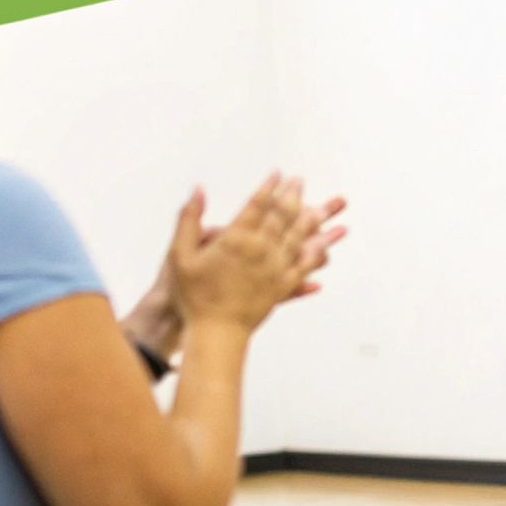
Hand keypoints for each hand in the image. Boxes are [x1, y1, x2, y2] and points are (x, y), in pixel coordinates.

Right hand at [125, 188, 347, 360]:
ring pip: (298, 237)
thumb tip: (198, 189)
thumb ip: (189, 219)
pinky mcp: (282, 286)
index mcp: (236, 240)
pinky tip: (325, 247)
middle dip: (292, 196)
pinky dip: (315, 254)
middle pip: (282, 216)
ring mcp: (274, 269)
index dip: (268, 187)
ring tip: (321, 207)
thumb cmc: (193, 294)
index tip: (277, 174)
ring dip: (310, 220)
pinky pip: (304, 265)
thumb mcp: (180, 254)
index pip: (257, 205)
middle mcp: (260, 250)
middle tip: (299, 181)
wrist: (215, 330)